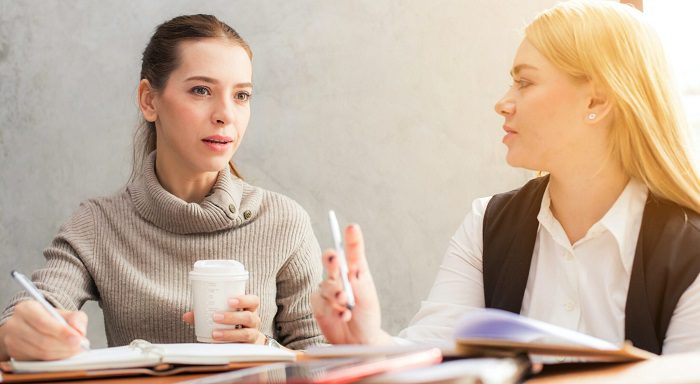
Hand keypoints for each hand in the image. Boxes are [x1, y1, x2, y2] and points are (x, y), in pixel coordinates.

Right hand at [0, 300, 87, 360]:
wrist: (32, 326)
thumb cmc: (50, 319)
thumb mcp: (65, 313)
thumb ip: (76, 319)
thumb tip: (79, 331)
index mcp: (26, 308)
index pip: (43, 322)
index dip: (61, 332)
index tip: (77, 338)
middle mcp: (15, 324)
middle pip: (42, 340)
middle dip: (64, 345)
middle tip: (78, 346)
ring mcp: (12, 340)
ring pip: (40, 352)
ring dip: (60, 353)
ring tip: (73, 350)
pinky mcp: (14, 353)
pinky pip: (36, 359)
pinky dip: (53, 359)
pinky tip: (62, 354)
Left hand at [183, 294, 265, 344]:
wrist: (247, 341)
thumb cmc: (233, 323)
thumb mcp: (225, 314)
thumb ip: (206, 314)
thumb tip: (187, 316)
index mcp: (250, 309)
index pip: (254, 301)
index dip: (244, 300)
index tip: (230, 301)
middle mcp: (254, 321)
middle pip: (248, 317)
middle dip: (232, 317)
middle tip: (216, 316)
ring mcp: (253, 335)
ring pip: (246, 334)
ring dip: (229, 333)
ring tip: (214, 333)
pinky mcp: (248, 348)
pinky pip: (241, 347)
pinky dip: (229, 345)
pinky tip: (218, 345)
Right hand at [311, 224, 392, 344]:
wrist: (358, 341)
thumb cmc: (366, 317)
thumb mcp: (368, 300)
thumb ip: (359, 285)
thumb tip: (351, 270)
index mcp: (356, 272)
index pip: (353, 253)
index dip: (352, 239)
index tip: (352, 228)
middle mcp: (340, 277)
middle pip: (331, 261)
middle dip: (331, 259)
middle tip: (335, 259)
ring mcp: (327, 290)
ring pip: (326, 285)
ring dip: (336, 294)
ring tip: (346, 304)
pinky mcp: (318, 304)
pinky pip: (321, 302)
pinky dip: (333, 309)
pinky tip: (343, 316)